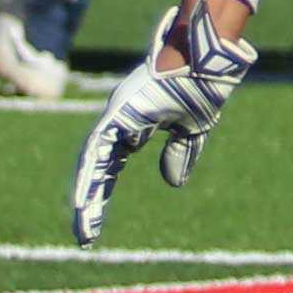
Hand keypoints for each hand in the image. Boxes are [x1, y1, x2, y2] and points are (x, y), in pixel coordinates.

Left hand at [67, 0, 258, 243]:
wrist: (208, 54)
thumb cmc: (202, 81)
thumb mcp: (193, 129)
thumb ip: (181, 153)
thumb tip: (171, 182)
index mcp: (132, 123)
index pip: (109, 166)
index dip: (101, 193)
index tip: (95, 227)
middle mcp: (118, 119)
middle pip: (96, 167)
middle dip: (90, 202)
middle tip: (85, 238)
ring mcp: (116, 112)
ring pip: (93, 160)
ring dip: (88, 194)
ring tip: (84, 227)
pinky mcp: (120, 110)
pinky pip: (99, 146)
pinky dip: (91, 173)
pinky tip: (86, 197)